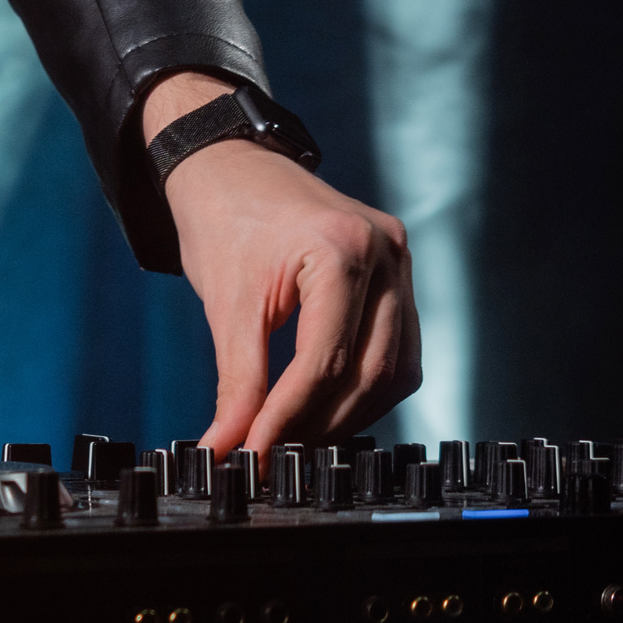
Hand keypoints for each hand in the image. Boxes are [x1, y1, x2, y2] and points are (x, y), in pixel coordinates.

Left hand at [144, 72, 419, 458]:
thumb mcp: (226, 304)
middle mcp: (385, 252)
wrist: (230, 165)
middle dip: (321, 425)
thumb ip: (237, 382)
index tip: (255, 457)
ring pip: (395, 368)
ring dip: (350, 413)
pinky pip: (398, 346)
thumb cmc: (223, 218)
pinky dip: (367, 383)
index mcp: (341, 250)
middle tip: (275, 458)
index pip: (325, 361)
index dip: (288, 419)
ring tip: (297, 438)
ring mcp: (399, 260)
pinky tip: (328, 405)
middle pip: (369, 372)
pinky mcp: (398, 271)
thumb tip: (227, 448)